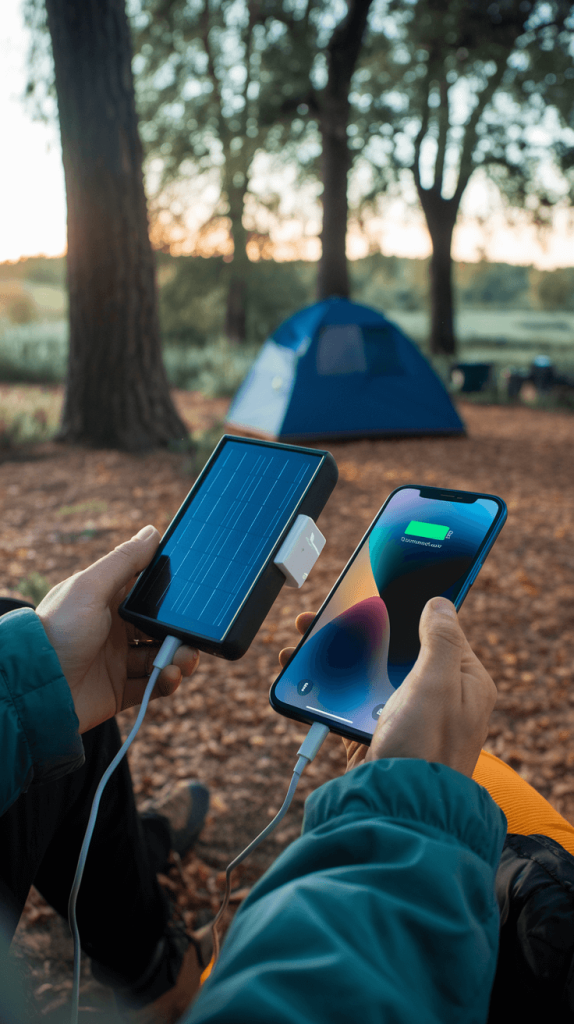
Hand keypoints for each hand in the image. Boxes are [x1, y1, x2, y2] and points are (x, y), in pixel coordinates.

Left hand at [36, 525, 199, 733]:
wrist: (36, 687)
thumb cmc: (57, 630)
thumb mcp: (90, 587)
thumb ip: (124, 560)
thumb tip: (153, 532)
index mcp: (109, 602)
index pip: (148, 593)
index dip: (170, 594)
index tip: (193, 594)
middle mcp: (116, 630)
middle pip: (161, 627)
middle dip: (182, 630)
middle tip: (193, 634)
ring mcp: (119, 661)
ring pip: (163, 656)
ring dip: (180, 657)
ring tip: (182, 658)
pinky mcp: (121, 690)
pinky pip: (153, 685)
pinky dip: (167, 681)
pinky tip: (169, 675)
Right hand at [279, 598, 495, 777]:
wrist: (398, 812)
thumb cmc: (426, 749)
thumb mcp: (438, 683)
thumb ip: (440, 638)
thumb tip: (441, 602)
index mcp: (464, 682)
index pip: (439, 632)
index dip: (408, 610)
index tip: (377, 592)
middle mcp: (438, 698)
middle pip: (395, 650)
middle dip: (359, 631)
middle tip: (324, 616)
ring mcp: (406, 717)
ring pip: (368, 674)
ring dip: (335, 658)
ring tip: (301, 645)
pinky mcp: (377, 736)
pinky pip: (350, 703)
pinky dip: (328, 690)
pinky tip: (304, 679)